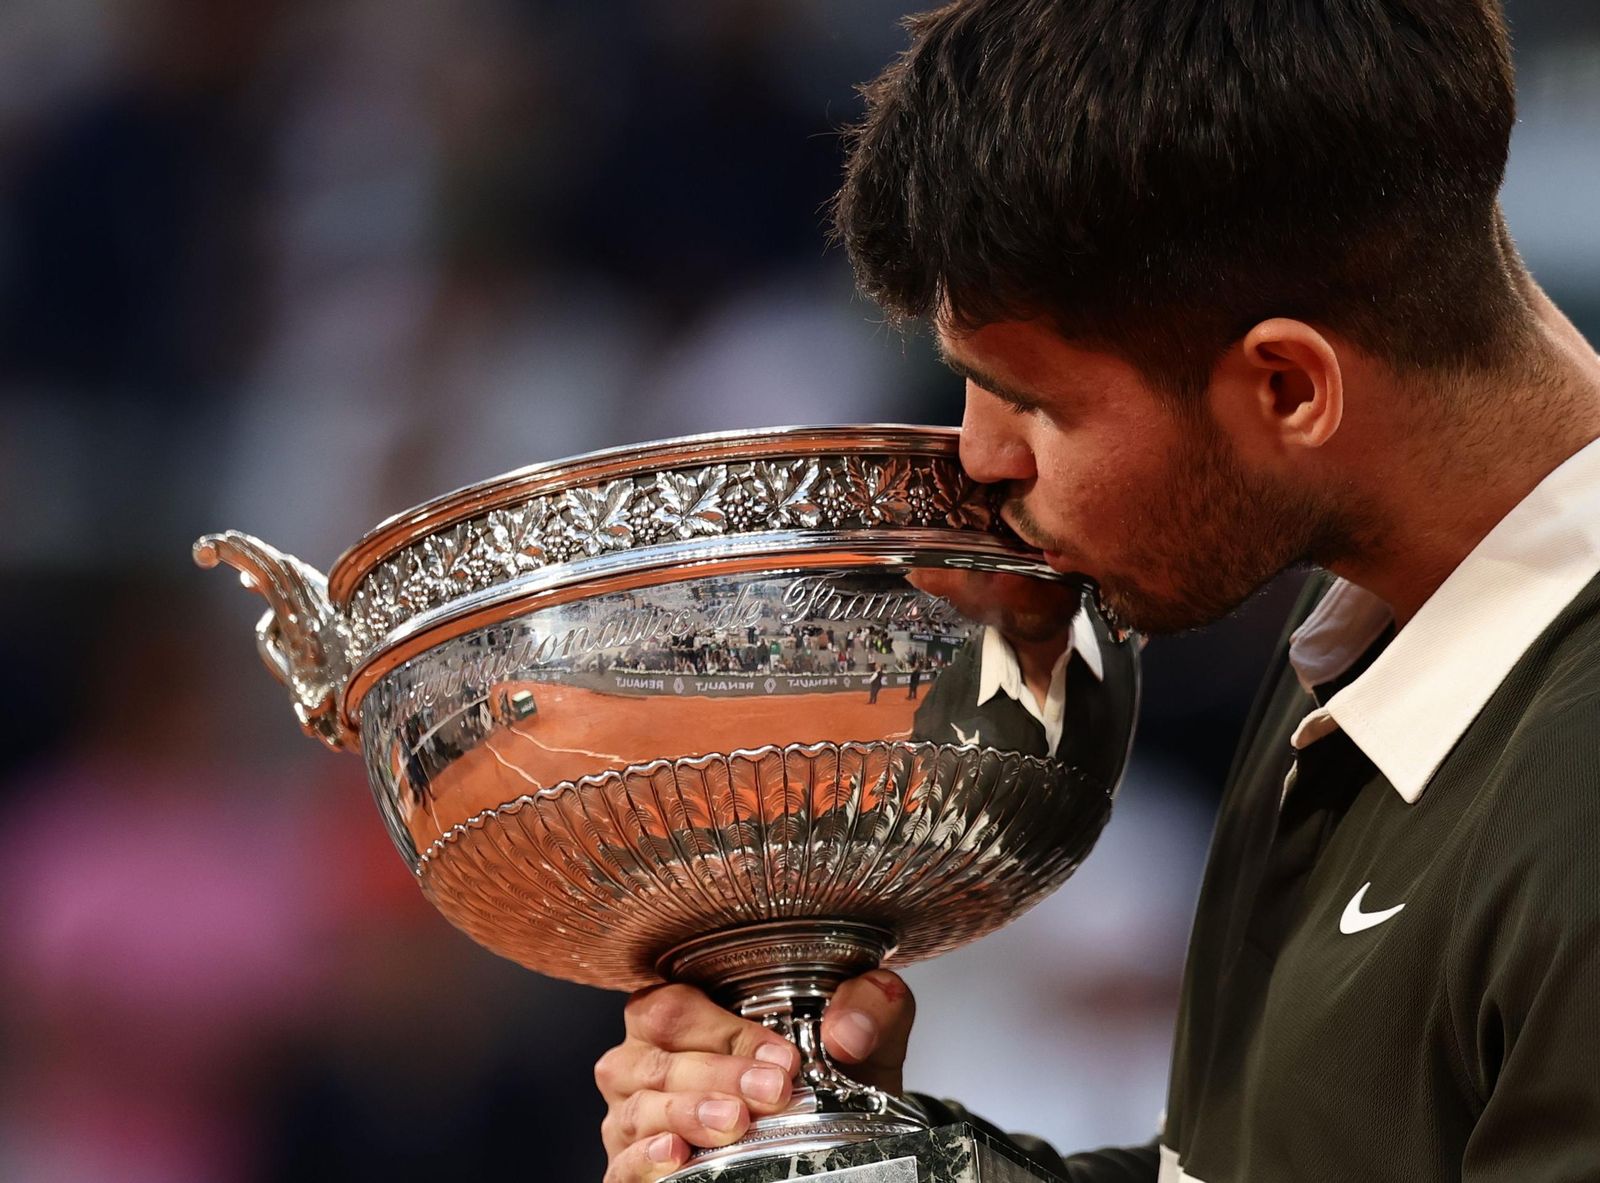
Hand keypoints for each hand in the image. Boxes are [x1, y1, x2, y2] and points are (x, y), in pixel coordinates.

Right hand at [596, 971, 916, 1180]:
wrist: (834, 1138)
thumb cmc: (820, 1076)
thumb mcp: (859, 1037)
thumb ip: (870, 1006)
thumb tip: (850, 1029)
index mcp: (683, 1012)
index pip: (679, 1008)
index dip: (728, 1032)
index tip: (783, 1059)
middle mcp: (645, 1059)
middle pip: (658, 1058)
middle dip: (716, 1074)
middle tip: (770, 1092)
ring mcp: (633, 1115)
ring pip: (639, 1108)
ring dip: (687, 1114)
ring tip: (734, 1122)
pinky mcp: (632, 1166)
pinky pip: (622, 1164)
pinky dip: (646, 1159)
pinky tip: (675, 1155)